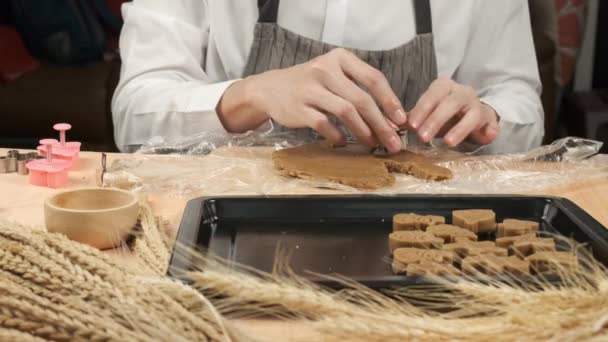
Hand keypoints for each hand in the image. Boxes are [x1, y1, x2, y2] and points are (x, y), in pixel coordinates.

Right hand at [217, 48, 406, 152]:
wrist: (271, 88)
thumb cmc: (311, 85)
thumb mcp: (334, 75)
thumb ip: (359, 90)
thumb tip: (391, 119)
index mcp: (340, 59)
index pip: (373, 78)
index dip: (390, 101)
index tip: (402, 120)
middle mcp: (325, 69)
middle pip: (361, 99)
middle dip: (381, 123)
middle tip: (393, 142)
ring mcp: (310, 88)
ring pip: (346, 111)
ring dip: (363, 130)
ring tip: (373, 144)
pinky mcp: (299, 107)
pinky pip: (324, 124)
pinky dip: (337, 135)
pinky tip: (343, 141)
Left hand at [407, 79, 499, 146]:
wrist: (471, 114)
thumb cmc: (443, 113)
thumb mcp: (427, 114)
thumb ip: (412, 119)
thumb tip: (391, 126)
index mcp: (443, 88)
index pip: (432, 95)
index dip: (422, 110)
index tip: (411, 126)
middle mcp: (462, 92)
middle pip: (450, 103)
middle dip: (435, 120)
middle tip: (423, 137)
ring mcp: (477, 104)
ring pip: (471, 114)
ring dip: (459, 129)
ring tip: (448, 142)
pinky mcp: (490, 118)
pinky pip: (491, 123)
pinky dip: (490, 130)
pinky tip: (487, 137)